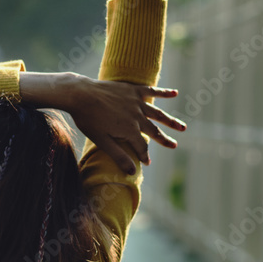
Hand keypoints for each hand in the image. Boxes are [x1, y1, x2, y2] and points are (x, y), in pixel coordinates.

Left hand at [66, 76, 186, 173]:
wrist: (80, 94)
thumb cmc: (88, 119)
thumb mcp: (101, 141)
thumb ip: (118, 156)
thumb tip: (132, 171)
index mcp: (129, 130)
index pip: (141, 146)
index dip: (144, 155)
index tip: (146, 162)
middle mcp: (137, 116)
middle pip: (153, 130)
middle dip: (163, 139)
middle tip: (174, 145)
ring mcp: (136, 102)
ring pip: (157, 113)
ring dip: (170, 121)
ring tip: (182, 127)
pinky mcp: (132, 90)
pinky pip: (151, 91)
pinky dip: (163, 92)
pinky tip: (175, 93)